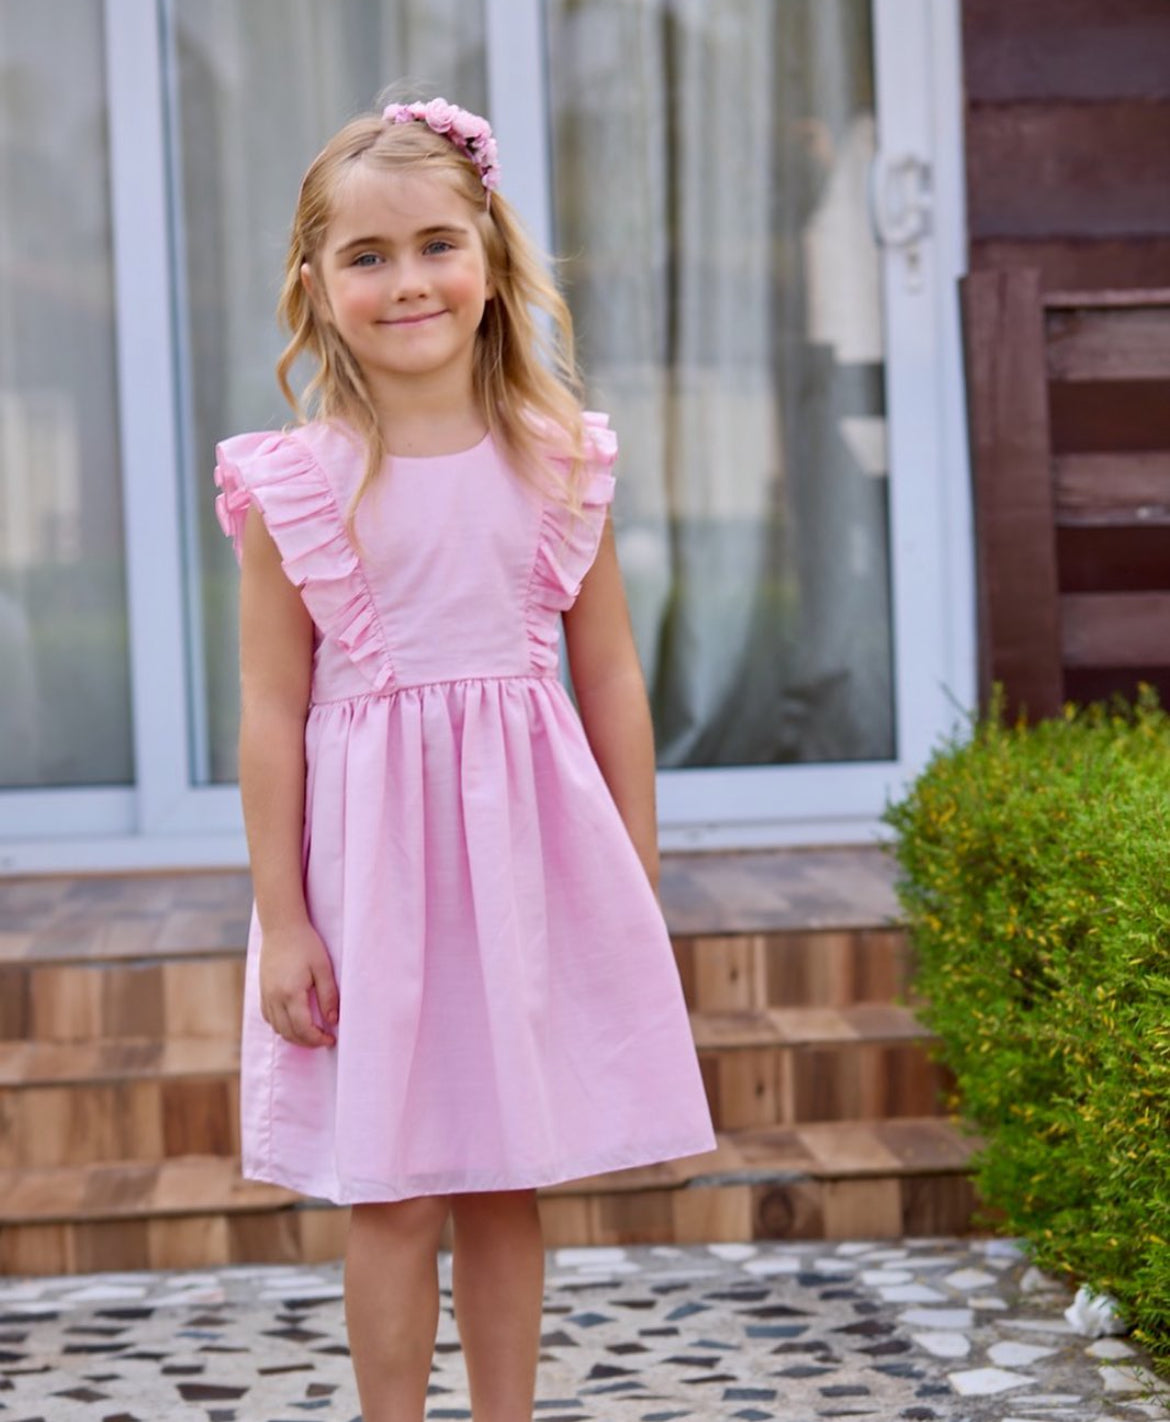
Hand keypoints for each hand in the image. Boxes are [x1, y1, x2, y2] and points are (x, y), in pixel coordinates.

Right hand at [258, 920, 338, 1047]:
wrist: (281, 927)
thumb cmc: (306, 944)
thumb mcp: (323, 968)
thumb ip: (329, 996)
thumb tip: (333, 1021)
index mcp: (291, 993)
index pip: (303, 1028)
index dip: (318, 1039)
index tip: (331, 1039)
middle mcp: (275, 998)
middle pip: (289, 1033)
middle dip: (307, 1042)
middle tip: (323, 1039)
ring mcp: (266, 995)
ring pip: (277, 1028)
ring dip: (294, 1036)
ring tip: (311, 1033)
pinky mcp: (262, 991)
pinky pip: (269, 1018)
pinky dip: (281, 1026)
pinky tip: (294, 1022)